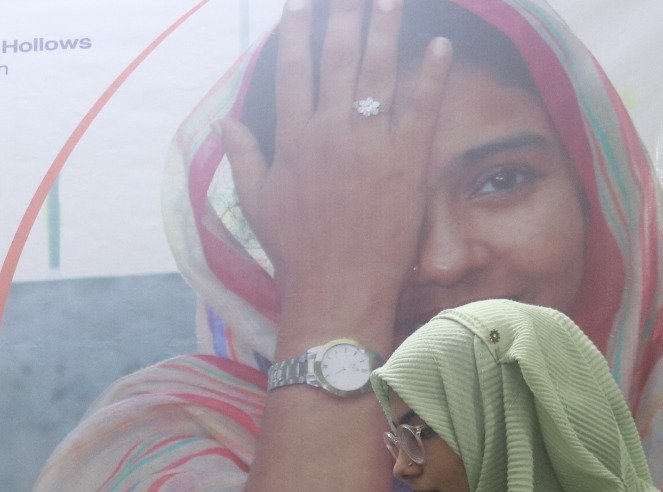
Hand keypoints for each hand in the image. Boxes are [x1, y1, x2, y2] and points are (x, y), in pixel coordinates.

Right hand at [221, 0, 452, 349]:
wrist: (336, 291)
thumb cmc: (295, 252)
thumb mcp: (258, 203)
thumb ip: (243, 156)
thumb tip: (222, 122)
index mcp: (293, 139)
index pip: (292, 69)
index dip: (295, 32)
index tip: (299, 4)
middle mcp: (330, 133)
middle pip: (338, 57)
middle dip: (344, 15)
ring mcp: (371, 145)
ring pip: (379, 71)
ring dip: (386, 28)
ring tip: (389, 0)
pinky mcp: (407, 163)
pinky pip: (421, 107)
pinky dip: (431, 73)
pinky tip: (440, 43)